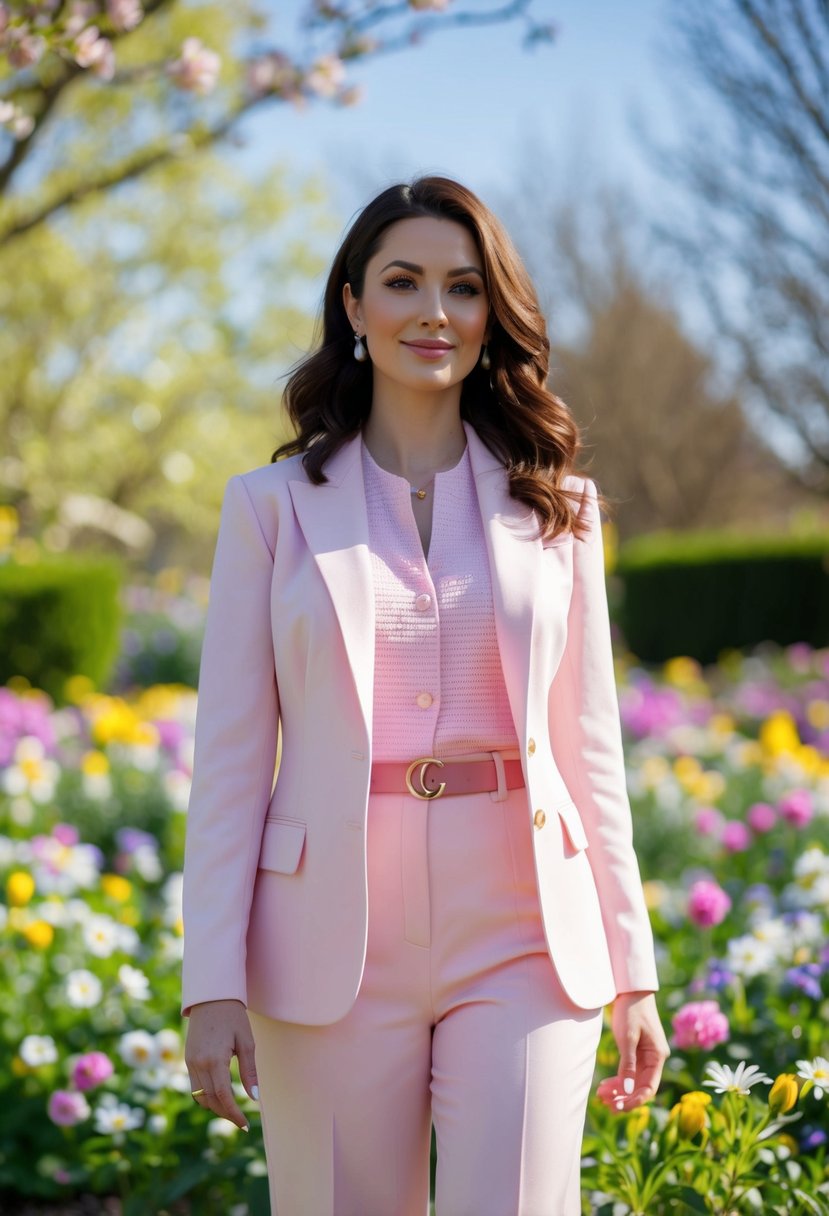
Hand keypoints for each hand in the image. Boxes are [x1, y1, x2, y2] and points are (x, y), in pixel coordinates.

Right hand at [185, 998, 258, 1130]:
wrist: (211, 996)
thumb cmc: (233, 1017)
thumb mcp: (247, 1042)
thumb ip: (249, 1071)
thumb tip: (254, 1098)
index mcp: (214, 1059)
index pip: (222, 1096)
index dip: (234, 1114)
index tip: (245, 1125)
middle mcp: (198, 1063)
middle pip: (210, 1100)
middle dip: (225, 1113)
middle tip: (241, 1121)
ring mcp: (190, 1061)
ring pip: (199, 1096)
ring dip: (214, 1106)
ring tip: (232, 1110)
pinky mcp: (187, 1058)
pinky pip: (195, 1085)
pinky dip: (206, 1095)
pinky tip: (220, 1095)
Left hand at [595, 991, 669, 1113]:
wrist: (630, 990)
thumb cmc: (631, 1010)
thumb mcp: (628, 1037)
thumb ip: (627, 1065)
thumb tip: (626, 1091)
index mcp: (658, 1056)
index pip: (649, 1087)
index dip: (635, 1100)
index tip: (619, 1107)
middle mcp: (655, 1059)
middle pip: (641, 1087)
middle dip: (623, 1097)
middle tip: (604, 1103)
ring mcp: (646, 1056)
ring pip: (633, 1081)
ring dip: (619, 1091)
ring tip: (600, 1096)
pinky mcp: (637, 1052)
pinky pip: (629, 1072)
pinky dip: (618, 1080)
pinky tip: (604, 1086)